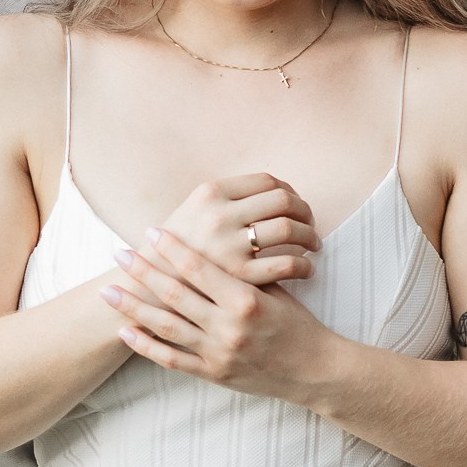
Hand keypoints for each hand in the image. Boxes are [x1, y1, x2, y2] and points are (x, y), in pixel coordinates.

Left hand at [103, 227, 336, 401]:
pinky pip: (172, 360)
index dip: (172, 248)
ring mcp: (218, 353)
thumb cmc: (297, 324)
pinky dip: (146, 346)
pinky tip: (125, 332)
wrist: (314, 370)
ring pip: (166, 327)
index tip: (151, 231)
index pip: (199, 268)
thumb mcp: (275, 291)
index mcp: (246, 300)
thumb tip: (208, 245)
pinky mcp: (213, 375)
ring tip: (108, 292)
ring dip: (133, 307)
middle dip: (143, 272)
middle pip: (175, 294)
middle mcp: (229, 327)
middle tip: (119, 254)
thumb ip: (242, 273)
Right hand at [156, 175, 320, 285]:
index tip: (296, 203)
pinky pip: (286, 264)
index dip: (290, 190)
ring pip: (289, 229)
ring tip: (313, 245)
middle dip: (305, 211)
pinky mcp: (239, 276)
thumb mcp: (195, 210)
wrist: (152, 285)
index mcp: (210, 193)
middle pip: (283, 201)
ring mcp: (229, 245)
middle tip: (310, 223)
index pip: (267, 181)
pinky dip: (304, 264)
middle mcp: (220, 215)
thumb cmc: (180, 248)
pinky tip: (306, 268)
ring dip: (310, 236)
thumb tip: (278, 192)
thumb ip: (229, 198)